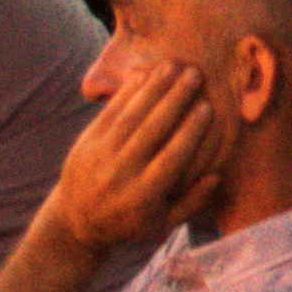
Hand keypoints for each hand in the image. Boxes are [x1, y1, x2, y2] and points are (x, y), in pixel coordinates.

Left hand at [45, 53, 232, 256]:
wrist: (74, 223)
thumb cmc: (129, 224)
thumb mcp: (162, 225)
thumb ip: (191, 202)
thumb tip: (217, 175)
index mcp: (143, 197)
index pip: (171, 157)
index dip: (190, 131)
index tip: (207, 107)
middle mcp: (120, 174)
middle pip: (151, 130)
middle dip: (175, 99)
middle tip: (194, 74)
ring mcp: (100, 156)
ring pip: (131, 116)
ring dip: (153, 88)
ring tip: (173, 65)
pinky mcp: (85, 143)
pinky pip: (109, 113)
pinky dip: (126, 92)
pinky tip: (143, 74)